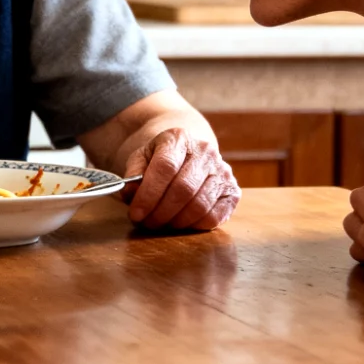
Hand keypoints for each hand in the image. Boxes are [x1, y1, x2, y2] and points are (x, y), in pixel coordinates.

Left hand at [122, 127, 239, 230]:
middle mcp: (205, 151)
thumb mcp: (141, 158)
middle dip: (161, 212)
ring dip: (176, 221)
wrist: (189, 153)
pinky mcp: (233, 191)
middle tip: (147, 223)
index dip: (149, 194)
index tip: (136, 213)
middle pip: (183, 189)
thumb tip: (130, 194)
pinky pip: (214, 216)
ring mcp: (223, 171)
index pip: (165, 167)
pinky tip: (181, 222)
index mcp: (179, 138)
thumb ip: (133, 174)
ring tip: (161, 223)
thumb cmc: (161, 158)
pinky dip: (194, 225)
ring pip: (199, 205)